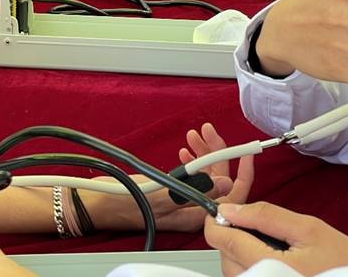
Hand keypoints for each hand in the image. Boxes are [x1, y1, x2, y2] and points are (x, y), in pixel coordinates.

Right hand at [82, 123, 252, 233]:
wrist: (102, 202)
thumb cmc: (128, 201)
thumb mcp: (163, 193)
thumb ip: (196, 188)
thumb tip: (225, 182)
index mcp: (197, 215)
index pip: (232, 195)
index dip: (242, 173)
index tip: (246, 151)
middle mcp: (194, 209)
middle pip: (219, 180)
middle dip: (216, 153)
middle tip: (207, 131)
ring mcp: (185, 201)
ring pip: (205, 176)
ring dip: (203, 154)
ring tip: (194, 136)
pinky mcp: (174, 193)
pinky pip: (192, 177)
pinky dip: (191, 161)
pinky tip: (184, 151)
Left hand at [204, 201, 347, 276]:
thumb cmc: (339, 260)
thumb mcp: (307, 228)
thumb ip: (264, 216)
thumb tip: (230, 209)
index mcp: (269, 268)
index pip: (223, 241)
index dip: (216, 220)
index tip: (220, 210)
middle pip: (224, 255)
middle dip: (231, 234)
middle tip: (250, 222)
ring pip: (232, 268)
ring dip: (239, 250)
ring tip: (264, 240)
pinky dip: (248, 262)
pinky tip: (266, 254)